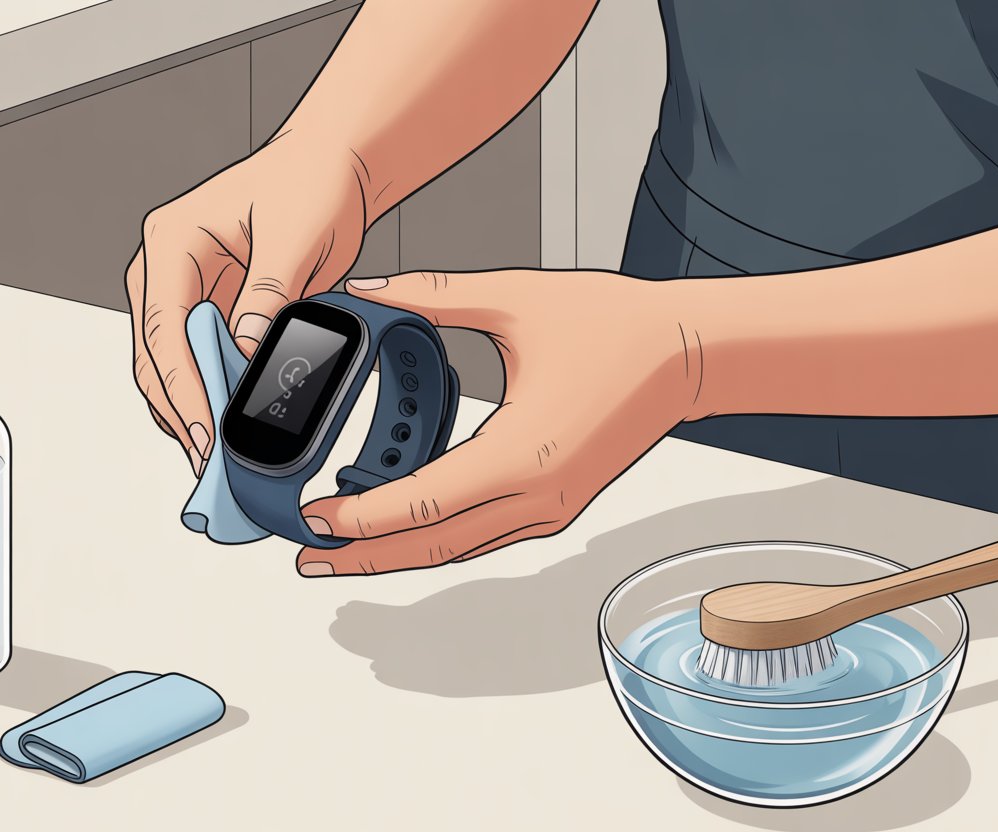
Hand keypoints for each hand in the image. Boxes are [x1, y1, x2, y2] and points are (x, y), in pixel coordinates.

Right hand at [125, 133, 368, 474]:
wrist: (329, 168)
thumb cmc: (308, 184)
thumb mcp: (294, 238)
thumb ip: (267, 297)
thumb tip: (247, 354)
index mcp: (171, 243)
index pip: (164, 331)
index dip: (182, 389)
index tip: (204, 434)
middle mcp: (165, 272)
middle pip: (156, 359)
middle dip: (181, 414)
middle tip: (210, 462)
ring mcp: (184, 295)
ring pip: (171, 370)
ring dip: (193, 413)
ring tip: (220, 459)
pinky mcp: (210, 314)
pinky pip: (202, 366)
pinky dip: (214, 399)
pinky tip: (234, 429)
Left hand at [295, 269, 703, 576]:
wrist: (688, 354)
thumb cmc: (618, 326)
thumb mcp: (517, 299)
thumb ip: (433, 295)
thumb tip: (369, 289)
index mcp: (522, 452)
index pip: (422, 504)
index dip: (361, 518)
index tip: (313, 517)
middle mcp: (537, 496)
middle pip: (432, 546)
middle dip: (364, 556)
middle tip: (309, 558)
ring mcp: (551, 510)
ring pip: (458, 549)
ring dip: (397, 553)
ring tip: (343, 550)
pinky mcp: (558, 507)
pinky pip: (484, 537)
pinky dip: (437, 537)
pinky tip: (404, 528)